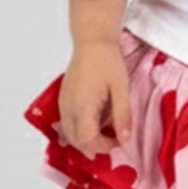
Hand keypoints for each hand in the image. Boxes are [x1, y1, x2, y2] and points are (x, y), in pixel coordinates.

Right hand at [58, 39, 132, 154]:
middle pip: (75, 141)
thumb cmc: (107, 62)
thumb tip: (124, 139)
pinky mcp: (63, 99)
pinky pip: (67, 123)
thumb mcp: (121, 88)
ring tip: (104, 135)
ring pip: (69, 134)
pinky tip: (94, 123)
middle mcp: (68, 108)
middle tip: (113, 142)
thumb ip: (122, 115)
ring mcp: (63, 104)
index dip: (103, 147)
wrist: (92, 42)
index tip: (118, 142)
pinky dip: (78, 131)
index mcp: (83, 107)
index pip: (88, 140)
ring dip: (85, 140)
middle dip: (94, 147)